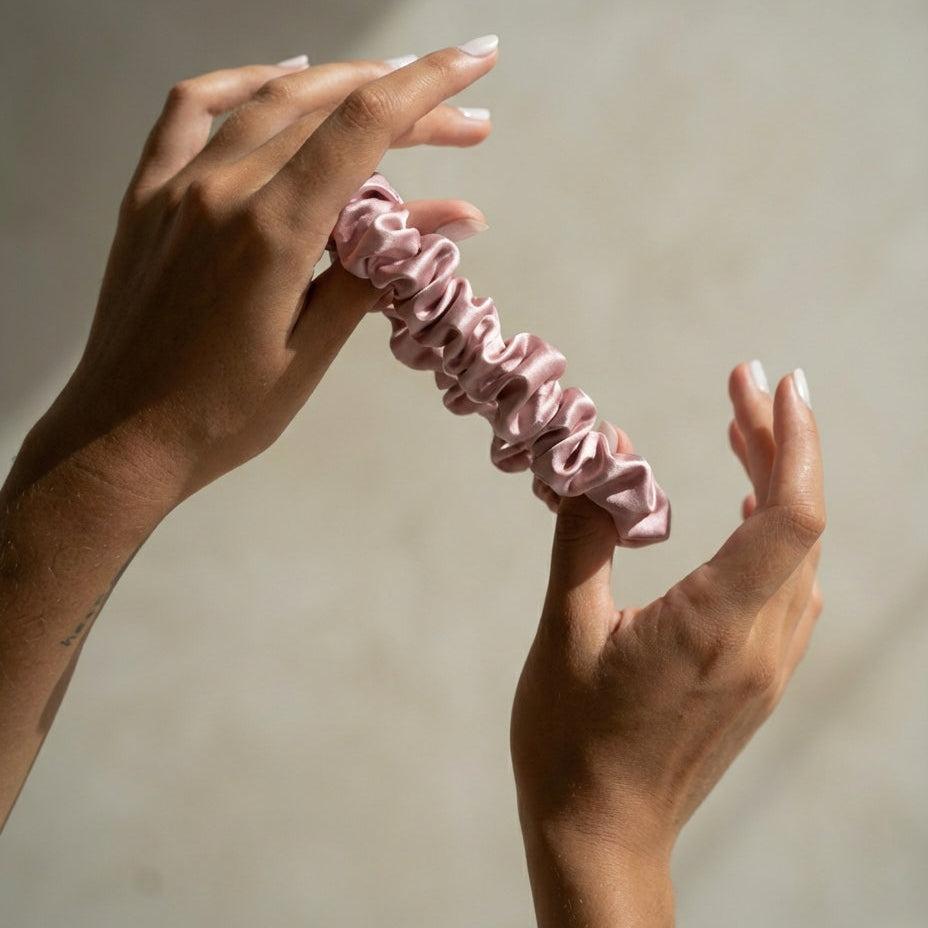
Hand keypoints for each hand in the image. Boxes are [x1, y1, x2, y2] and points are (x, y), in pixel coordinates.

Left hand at [17, 42, 497, 518]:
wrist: (121, 438)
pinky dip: (244, 82)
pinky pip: (192, 110)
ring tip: (393, 97)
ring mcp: (176, 186)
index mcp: (271, 234)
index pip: (364, 128)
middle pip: (329, 110)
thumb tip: (456, 219)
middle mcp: (222, 191)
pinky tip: (283, 77)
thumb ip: (377, 272)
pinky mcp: (146, 195)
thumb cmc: (224, 414)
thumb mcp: (312, 350)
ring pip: (270, 99)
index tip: (477, 62)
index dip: (429, 85)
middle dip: (407, 101)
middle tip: (468, 122)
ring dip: (342, 88)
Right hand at [511, 363, 824, 926]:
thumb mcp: (562, 631)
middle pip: (800, 523)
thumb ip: (586, 535)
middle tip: (742, 383)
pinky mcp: (758, 678)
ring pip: (798, 554)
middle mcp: (759, 645)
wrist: (602, 835)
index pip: (792, 517)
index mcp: (713, 627)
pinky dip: (774, 533)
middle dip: (777, 442)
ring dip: (777, 484)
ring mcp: (766, 665)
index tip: (775, 381)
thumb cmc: (570, 740)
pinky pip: (788, 587)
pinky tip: (745, 512)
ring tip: (740, 429)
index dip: (794, 441)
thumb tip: (605, 457)